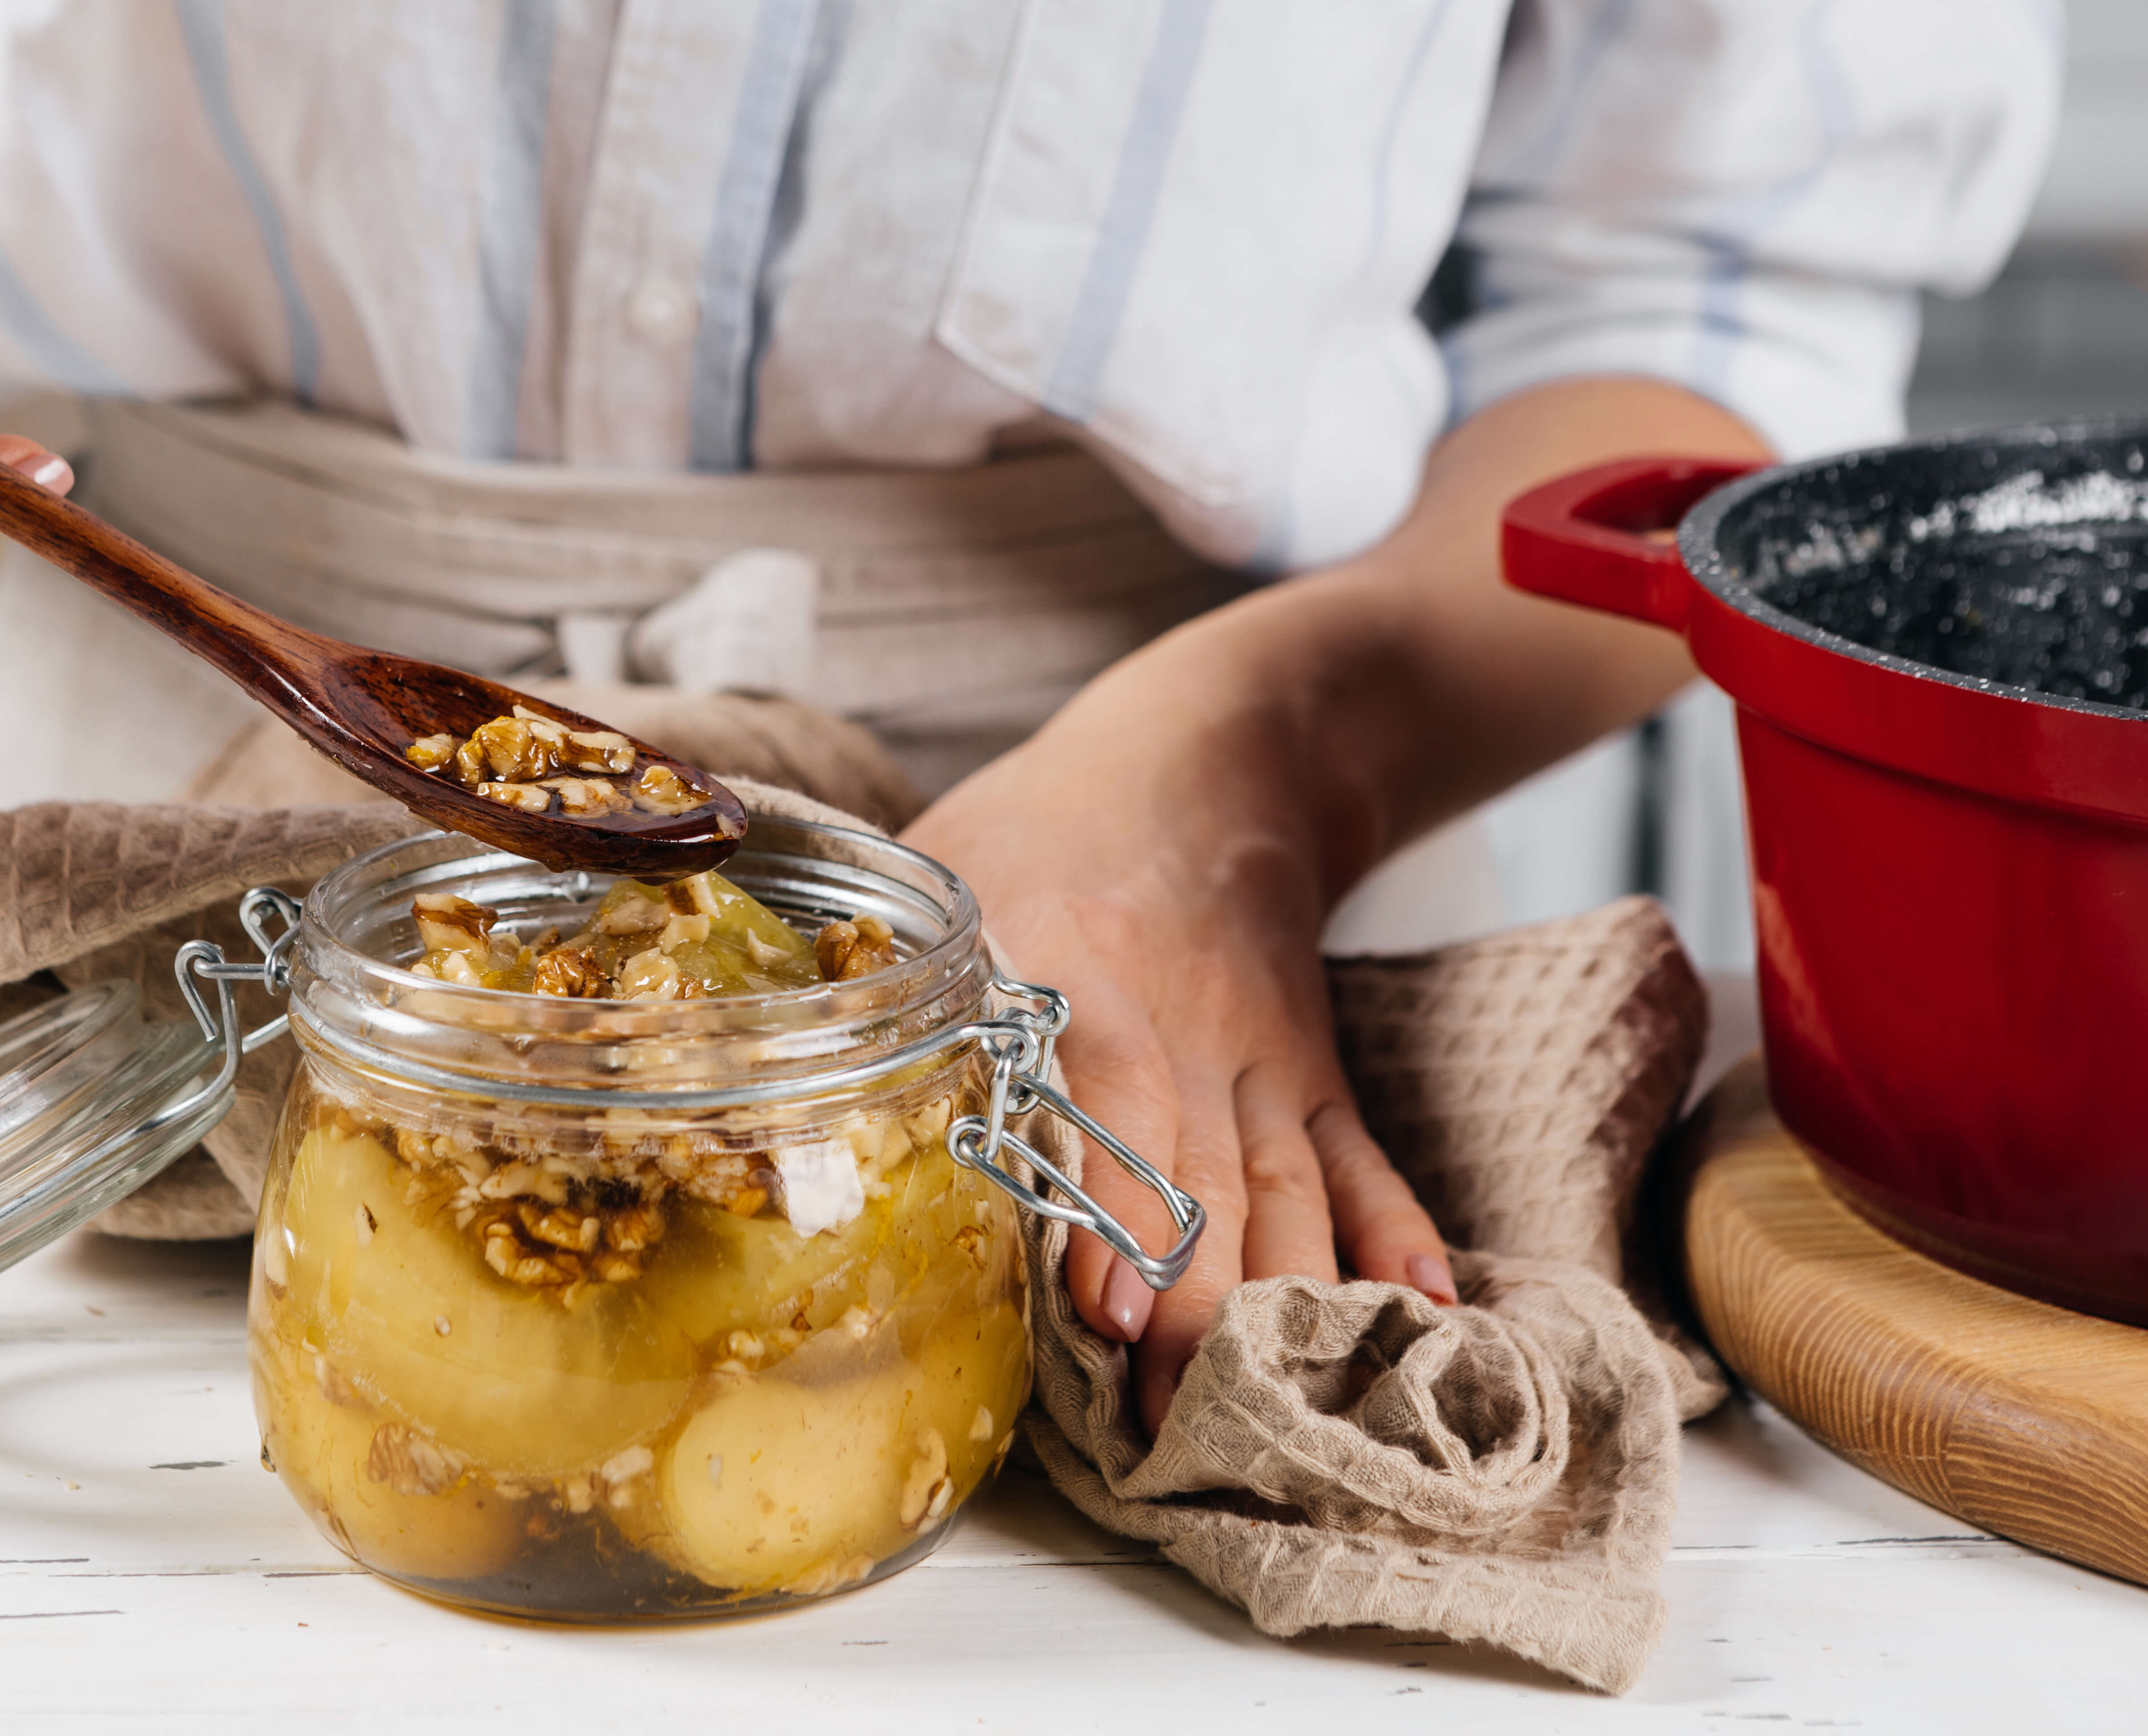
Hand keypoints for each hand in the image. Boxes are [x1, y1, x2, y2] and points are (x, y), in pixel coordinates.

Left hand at [903, 610, 1455, 1431]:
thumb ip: (874, 978)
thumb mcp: (944, 872)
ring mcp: (1259, 1056)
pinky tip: (1420, 1310)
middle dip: (1191, 1313)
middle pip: (1201, 1181)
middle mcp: (1180, 1025)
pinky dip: (1396, 1235)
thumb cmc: (1043, 832)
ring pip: (1286, 1192)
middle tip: (1173, 1427)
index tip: (1106, 1313)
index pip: (1098, 1099)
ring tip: (1274, 1421)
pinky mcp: (1312, 1074)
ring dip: (1280, 1308)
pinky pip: (1362, 1161)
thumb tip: (768, 1095)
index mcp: (1075, 969)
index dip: (1103, 1210)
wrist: (1214, 760)